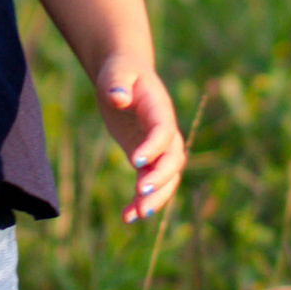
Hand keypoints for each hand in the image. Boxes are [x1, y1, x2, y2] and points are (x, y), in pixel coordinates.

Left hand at [93, 59, 184, 222]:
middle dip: (161, 179)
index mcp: (159, 109)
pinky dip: (141, 201)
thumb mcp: (116, 73)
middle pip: (174, 159)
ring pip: (167, 178)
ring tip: (135, 215)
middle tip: (141, 195)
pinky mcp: (147, 160)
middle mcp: (165, 132)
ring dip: (156, 198)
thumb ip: (118, 83)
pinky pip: (150, 184)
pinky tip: (126, 217)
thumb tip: (118, 97)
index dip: (155, 148)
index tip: (135, 163)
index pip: (164, 131)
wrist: (125, 77)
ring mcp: (159, 148)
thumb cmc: (120, 72)